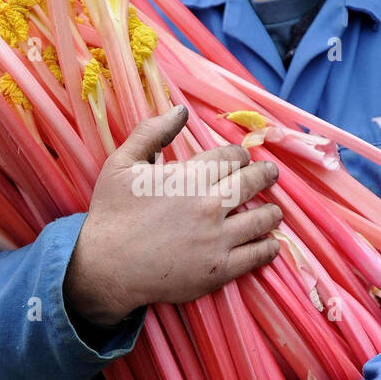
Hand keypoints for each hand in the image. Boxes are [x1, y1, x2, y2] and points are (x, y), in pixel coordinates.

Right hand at [63, 105, 281, 327]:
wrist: (106, 267)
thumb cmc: (111, 214)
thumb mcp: (121, 164)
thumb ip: (151, 132)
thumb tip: (181, 110)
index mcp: (190, 176)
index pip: (232, 156)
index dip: (240, 155)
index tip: (242, 158)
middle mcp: (210, 204)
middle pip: (253, 182)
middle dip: (265, 174)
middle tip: (270, 174)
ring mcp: (218, 238)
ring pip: (261, 218)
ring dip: (272, 211)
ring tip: (274, 211)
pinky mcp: (220, 269)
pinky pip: (257, 255)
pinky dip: (268, 246)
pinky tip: (270, 243)